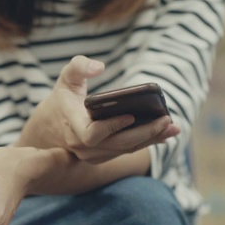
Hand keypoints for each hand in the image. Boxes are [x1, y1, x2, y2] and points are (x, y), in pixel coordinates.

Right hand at [18, 55, 179, 162]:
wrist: (50, 129)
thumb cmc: (62, 98)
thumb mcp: (65, 78)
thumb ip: (78, 67)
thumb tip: (99, 67)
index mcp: (72, 125)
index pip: (91, 134)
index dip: (111, 127)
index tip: (131, 115)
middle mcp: (82, 145)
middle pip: (117, 144)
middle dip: (144, 133)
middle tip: (167, 120)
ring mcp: (92, 155)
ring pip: (125, 149)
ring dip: (151, 139)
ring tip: (173, 127)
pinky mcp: (103, 157)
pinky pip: (126, 151)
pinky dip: (146, 143)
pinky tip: (165, 134)